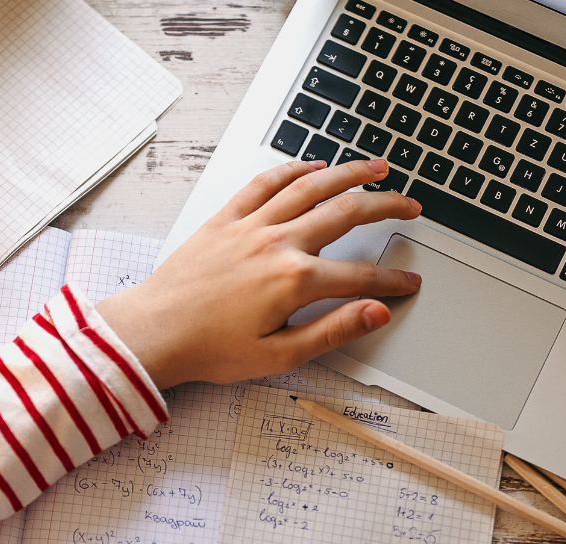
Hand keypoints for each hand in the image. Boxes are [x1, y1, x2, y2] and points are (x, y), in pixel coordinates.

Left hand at [97, 158, 421, 387]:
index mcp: (294, 281)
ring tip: (376, 167)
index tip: (409, 282)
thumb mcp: (280, 355)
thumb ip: (334, 330)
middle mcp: (277, 244)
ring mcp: (250, 226)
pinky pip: (264, 183)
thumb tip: (376, 312)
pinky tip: (312, 166)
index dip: (392, 280)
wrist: (155, 332)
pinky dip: (291, 170)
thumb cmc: (210, 349)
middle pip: (345, 214)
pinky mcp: (225, 218)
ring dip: (348, 173)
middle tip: (410, 205)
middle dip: (385, 207)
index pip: (360, 276)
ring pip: (310, 187)